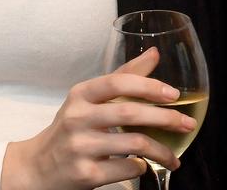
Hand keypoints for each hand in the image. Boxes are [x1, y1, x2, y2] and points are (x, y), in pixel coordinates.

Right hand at [0, 47, 197, 189]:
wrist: (40, 165)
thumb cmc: (72, 127)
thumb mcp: (89, 100)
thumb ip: (123, 77)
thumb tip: (155, 53)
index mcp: (80, 95)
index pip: (117, 82)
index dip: (148, 86)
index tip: (173, 94)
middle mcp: (77, 118)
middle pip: (130, 114)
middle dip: (166, 119)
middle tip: (186, 124)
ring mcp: (80, 146)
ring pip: (134, 145)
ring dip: (163, 151)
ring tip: (173, 157)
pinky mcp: (86, 173)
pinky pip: (127, 169)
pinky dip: (142, 167)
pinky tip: (143, 165)